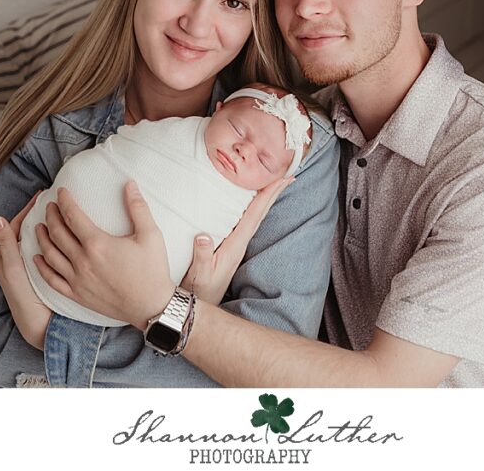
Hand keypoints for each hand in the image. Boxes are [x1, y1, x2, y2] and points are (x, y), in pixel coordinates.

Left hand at [0, 191, 51, 349]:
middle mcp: (12, 262)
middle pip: (25, 230)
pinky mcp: (38, 276)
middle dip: (38, 214)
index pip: (15, 225)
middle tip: (54, 200)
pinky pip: (44, 250)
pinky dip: (52, 240)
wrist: (41, 329)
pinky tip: (64, 236)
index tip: (44, 195)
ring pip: (35, 239)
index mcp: (3, 258)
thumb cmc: (25, 302)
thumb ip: (6, 245)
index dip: (29, 209)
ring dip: (46, 225)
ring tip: (60, 213)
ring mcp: (26, 269)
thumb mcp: (13, 271)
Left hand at [33, 183, 174, 329]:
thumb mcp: (151, 234)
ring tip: (39, 226)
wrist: (151, 306)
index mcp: (98, 244)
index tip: (61, 191)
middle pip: (58, 233)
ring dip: (42, 238)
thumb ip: (138, 207)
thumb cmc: (152, 270)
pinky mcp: (77, 294)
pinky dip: (42, 267)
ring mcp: (77, 279)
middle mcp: (83, 261)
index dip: (65, 201)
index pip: (73, 216)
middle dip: (51, 216)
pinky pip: (52, 280)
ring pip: (50, 255)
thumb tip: (130, 184)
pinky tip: (37, 258)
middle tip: (50, 206)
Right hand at [182, 176, 293, 304]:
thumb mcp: (197, 274)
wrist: (195, 309)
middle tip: (288, 174)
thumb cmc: (196, 292)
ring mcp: (235, 247)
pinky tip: (253, 205)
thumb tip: (203, 235)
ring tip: (274, 184)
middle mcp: (239, 244)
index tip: (282, 180)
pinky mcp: (229, 249)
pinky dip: (253, 209)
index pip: (254, 215)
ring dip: (265, 200)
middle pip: (260, 213)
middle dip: (273, 193)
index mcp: (234, 246)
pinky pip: (245, 222)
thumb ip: (201, 255)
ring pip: (254, 217)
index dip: (267, 196)